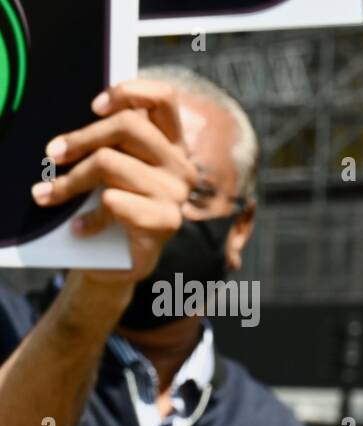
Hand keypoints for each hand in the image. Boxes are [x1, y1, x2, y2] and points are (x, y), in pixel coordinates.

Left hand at [30, 80, 197, 297]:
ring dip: (71, 181)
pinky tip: (81, 228)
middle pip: (128, 126)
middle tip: (52, 154)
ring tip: (48, 194)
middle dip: (81, 138)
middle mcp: (181, 166)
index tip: (93, 106)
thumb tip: (83, 117)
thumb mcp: (112, 167)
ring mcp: (176, 194)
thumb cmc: (109, 207)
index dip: (128, 92)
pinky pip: (113, 201)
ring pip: (111, 163)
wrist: (117, 262)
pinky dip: (88, 216)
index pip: (164, 99)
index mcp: (171, 145)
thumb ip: (112, 141)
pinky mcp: (166, 221)